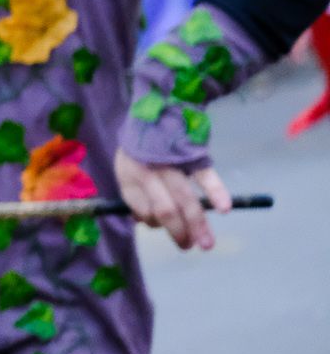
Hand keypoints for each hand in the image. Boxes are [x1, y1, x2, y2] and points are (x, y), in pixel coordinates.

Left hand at [114, 149, 231, 249]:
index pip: (140, 207)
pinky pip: (205, 176)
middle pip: (165, 209)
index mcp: (129, 173)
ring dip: (198, 224)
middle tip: (189, 247)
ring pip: (185, 199)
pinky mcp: (193, 155)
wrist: (157, 106)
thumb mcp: (128, 164)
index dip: (151, 221)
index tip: (158, 226)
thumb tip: (145, 223)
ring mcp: (172, 163)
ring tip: (206, 245)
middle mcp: (149, 171)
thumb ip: (138, 192)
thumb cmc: (143, 144)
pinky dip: (216, 192)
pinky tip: (225, 208)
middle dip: (178, 232)